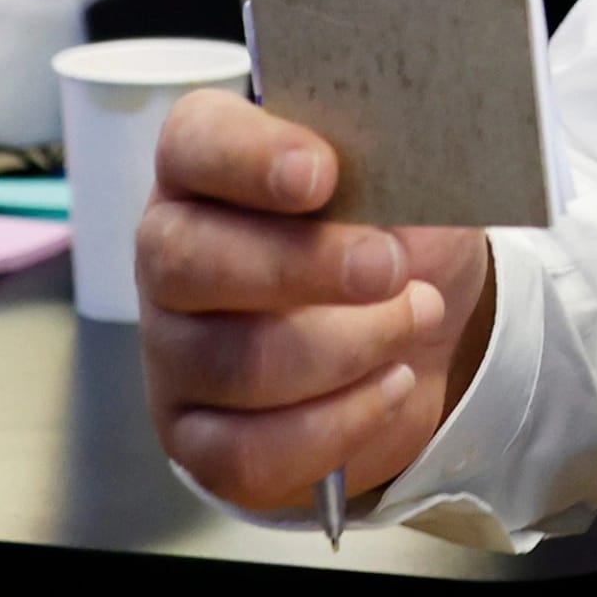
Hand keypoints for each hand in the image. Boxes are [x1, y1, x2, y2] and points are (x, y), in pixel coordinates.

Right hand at [137, 87, 495, 513]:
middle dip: (304, 267)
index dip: (248, 158)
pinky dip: (340, 423)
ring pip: (236, 363)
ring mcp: (174, 352)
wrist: (424, 325)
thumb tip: (405, 154)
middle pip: (188, 262)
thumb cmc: (401, 229)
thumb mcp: (412, 174)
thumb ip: (391, 155)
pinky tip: (394, 383)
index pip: (193, 144)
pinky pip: (248, 452)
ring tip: (418, 316)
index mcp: (210, 165)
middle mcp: (172, 252)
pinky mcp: (199, 437)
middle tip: (390, 267)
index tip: (321, 173)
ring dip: (350, 346)